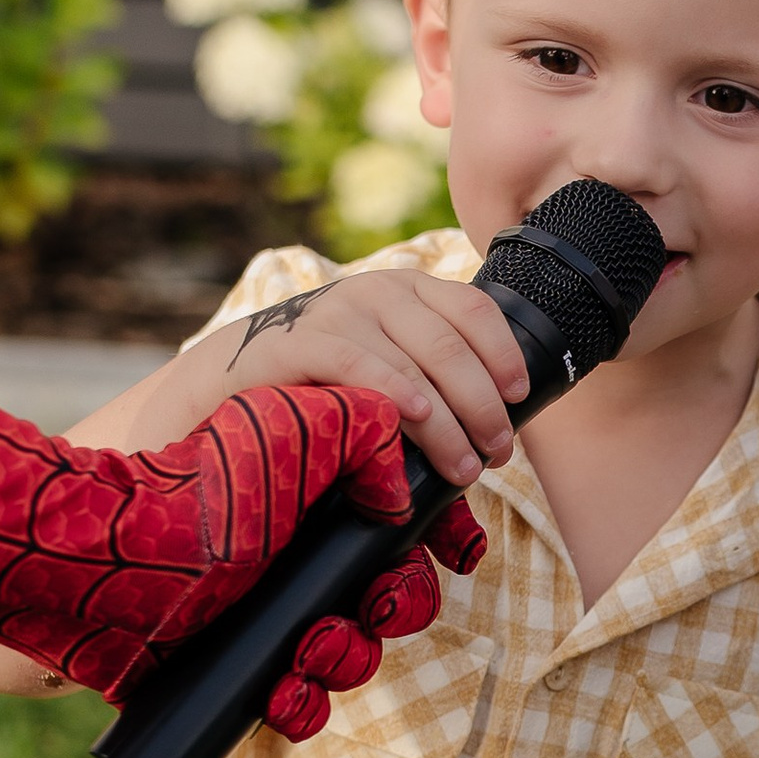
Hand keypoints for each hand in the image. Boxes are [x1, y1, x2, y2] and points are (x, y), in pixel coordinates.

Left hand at [91, 382, 487, 736]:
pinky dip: (302, 704)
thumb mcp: (288, 424)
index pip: (405, 515)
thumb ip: (364, 423)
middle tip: (374, 607)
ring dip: (347, 659)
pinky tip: (282, 691)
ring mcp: (269, 609)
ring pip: (354, 652)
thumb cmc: (189, 487)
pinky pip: (302, 702)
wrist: (92, 568)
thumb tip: (407, 479)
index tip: (455, 553)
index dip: (436, 537)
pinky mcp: (240, 665)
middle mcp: (297, 547)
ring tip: (310, 651)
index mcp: (318, 486)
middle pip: (392, 591)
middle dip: (395, 607)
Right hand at [187, 264, 533, 490]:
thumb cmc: (331, 381)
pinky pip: (356, 364)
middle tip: (495, 451)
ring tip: (464, 467)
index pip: (474, 310)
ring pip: (412, 366)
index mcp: (408, 290)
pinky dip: (391, 390)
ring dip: (446, 423)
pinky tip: (414, 416)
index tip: (519, 398)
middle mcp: (377, 292)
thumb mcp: (388, 361)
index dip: (504, 354)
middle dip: (482, 406)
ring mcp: (337, 313)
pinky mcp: (299, 342)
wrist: (238, 375)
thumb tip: (497, 430)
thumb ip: (433, 375)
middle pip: (450, 346)